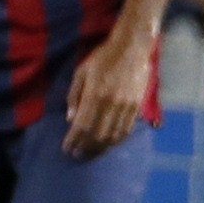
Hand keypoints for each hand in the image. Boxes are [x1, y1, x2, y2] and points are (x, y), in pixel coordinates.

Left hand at [64, 28, 154, 157]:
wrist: (131, 47)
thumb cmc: (102, 58)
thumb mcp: (81, 72)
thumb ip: (74, 96)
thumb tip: (70, 119)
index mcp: (95, 94)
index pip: (82, 125)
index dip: (74, 140)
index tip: (67, 149)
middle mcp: (111, 103)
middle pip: (97, 135)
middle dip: (85, 148)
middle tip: (77, 155)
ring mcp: (126, 106)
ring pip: (112, 136)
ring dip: (100, 148)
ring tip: (90, 153)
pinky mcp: (136, 107)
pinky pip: (126, 130)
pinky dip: (115, 141)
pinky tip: (108, 144)